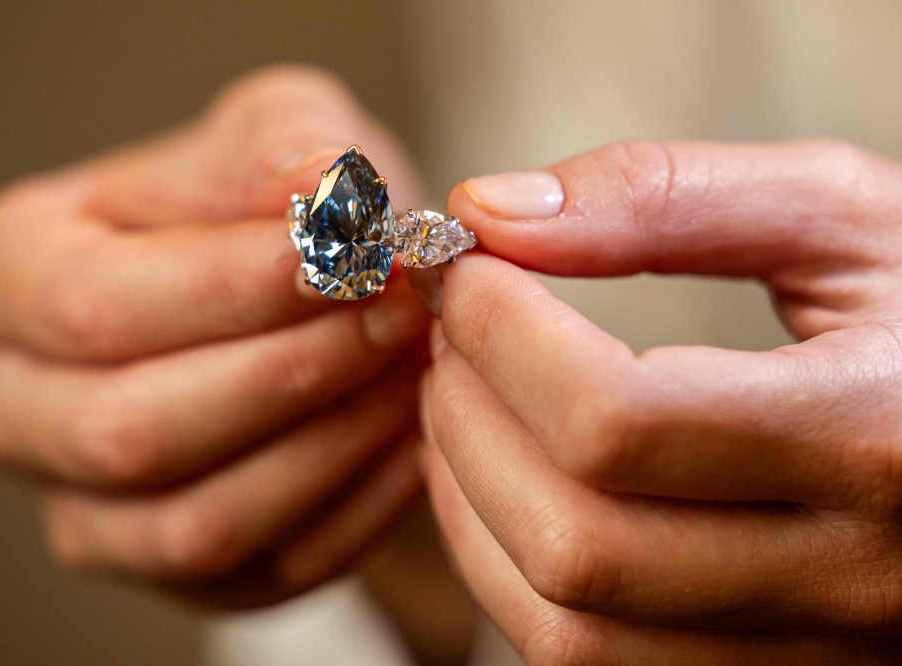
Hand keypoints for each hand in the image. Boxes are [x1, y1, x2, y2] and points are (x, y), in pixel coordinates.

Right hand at [0, 65, 430, 606]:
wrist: (295, 300)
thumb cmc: (264, 213)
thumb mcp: (269, 134)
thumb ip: (283, 147)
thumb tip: (320, 189)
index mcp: (1, 280)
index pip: (92, 303)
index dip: (231, 287)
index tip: (354, 258)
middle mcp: (15, 411)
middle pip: (129, 430)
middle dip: (288, 372)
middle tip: (400, 312)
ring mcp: (88, 512)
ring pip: (198, 522)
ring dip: (329, 445)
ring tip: (413, 369)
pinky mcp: (176, 576)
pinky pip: (267, 569)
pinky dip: (355, 507)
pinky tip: (411, 436)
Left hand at [420, 141, 901, 662]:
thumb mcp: (840, 216)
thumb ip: (665, 196)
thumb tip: (486, 211)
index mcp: (882, 439)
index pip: (617, 420)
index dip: (501, 333)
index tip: (464, 266)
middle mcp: (849, 579)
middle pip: (574, 538)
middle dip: (467, 416)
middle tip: (451, 328)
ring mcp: (804, 650)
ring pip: (561, 621)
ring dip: (468, 498)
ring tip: (461, 393)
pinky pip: (579, 657)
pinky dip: (502, 563)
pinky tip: (499, 474)